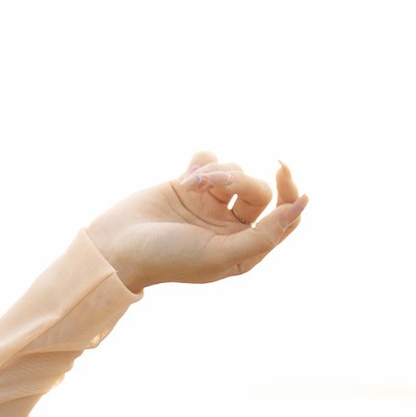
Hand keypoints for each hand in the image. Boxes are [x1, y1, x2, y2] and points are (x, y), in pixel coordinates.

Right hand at [88, 153, 307, 292]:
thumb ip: (262, 236)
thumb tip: (300, 207)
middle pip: (258, 191)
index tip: (283, 173)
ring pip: (234, 172)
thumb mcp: (219, 254)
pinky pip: (210, 158)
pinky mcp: (190, 184)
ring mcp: (210, 205)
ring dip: (215, 171)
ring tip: (190, 184)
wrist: (116, 247)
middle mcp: (231, 227)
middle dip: (238, 180)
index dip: (290, 195)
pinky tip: (187, 175)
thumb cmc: (167, 258)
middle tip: (212, 183)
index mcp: (244, 249)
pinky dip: (202, 160)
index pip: (284, 219)